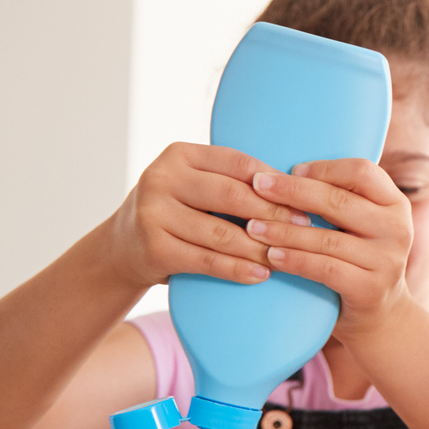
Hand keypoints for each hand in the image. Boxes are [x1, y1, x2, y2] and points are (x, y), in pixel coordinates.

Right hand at [104, 143, 307, 289]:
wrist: (122, 248)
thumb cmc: (177, 212)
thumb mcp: (196, 186)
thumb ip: (231, 181)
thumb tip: (299, 188)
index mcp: (179, 154)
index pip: (238, 163)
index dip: (275, 181)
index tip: (306, 198)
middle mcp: (161, 178)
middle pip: (232, 196)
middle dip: (274, 213)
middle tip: (305, 226)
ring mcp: (152, 213)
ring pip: (222, 233)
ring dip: (260, 247)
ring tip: (289, 255)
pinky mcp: (153, 248)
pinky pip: (206, 260)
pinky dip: (237, 269)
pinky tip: (261, 274)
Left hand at [243, 159, 414, 339]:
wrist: (381, 315)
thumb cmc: (358, 260)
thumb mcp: (361, 225)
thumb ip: (340, 200)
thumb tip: (284, 172)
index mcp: (394, 203)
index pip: (361, 171)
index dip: (324, 168)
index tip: (291, 170)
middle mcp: (398, 228)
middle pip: (339, 201)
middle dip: (292, 192)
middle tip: (257, 185)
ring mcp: (387, 261)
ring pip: (328, 238)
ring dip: (284, 230)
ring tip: (252, 226)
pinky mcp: (371, 289)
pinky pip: (325, 269)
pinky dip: (295, 260)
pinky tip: (271, 255)